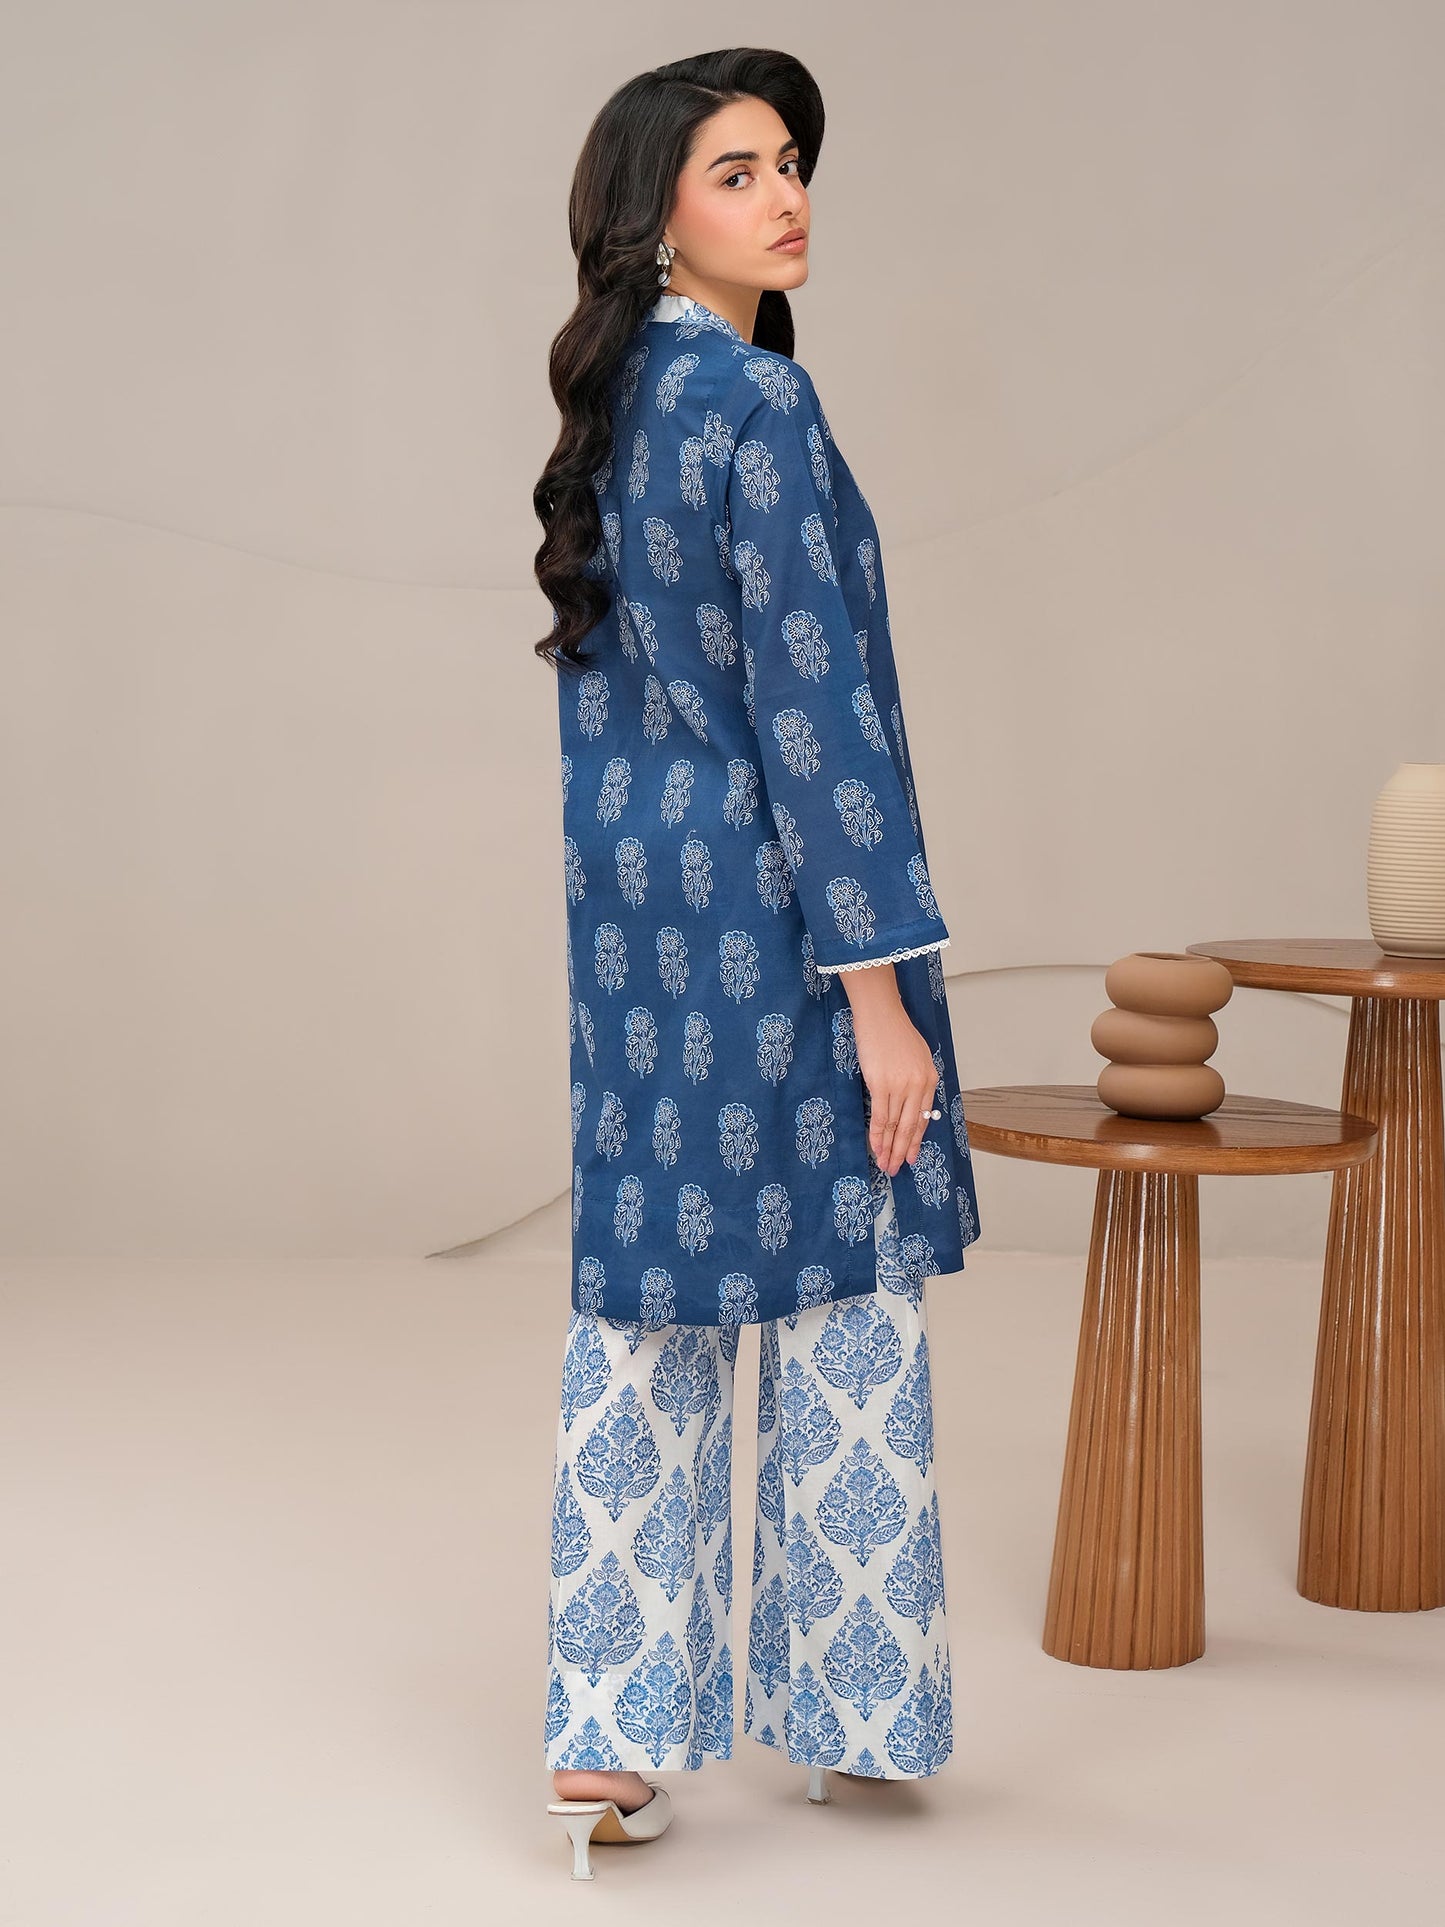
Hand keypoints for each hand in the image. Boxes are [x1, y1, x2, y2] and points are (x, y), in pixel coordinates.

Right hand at [840, 965, 939, 1176]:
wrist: (880, 1013)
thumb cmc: (895, 1031)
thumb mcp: (917, 1056)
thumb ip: (916, 1080)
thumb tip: (910, 1105)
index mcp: (930, 1079)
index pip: (923, 1117)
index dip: (916, 1140)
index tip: (910, 1156)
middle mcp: (919, 1085)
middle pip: (911, 1126)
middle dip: (903, 1151)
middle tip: (896, 1169)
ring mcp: (900, 1086)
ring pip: (895, 1125)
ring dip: (889, 1148)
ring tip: (885, 1165)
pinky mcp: (881, 1084)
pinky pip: (880, 1117)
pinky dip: (877, 1135)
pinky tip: (876, 1148)